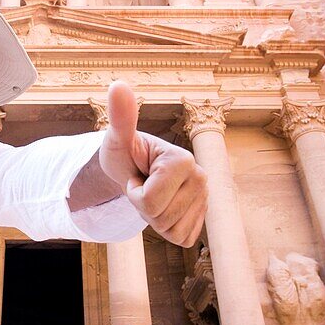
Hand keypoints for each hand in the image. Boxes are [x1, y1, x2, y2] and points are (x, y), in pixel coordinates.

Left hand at [99, 81, 207, 245]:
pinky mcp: (203, 216)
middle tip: (144, 185)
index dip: (134, 193)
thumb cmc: (124, 152)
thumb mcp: (117, 137)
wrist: (133, 168)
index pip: (150, 202)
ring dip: (154, 218)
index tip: (138, 175)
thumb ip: (121, 116)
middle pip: (161, 219)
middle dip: (144, 207)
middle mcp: (203, 178)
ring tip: (154, 194)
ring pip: (171, 231)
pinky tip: (164, 207)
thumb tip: (118, 85)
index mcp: (184, 161)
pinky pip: (181, 239)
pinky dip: (167, 228)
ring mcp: (206, 198)